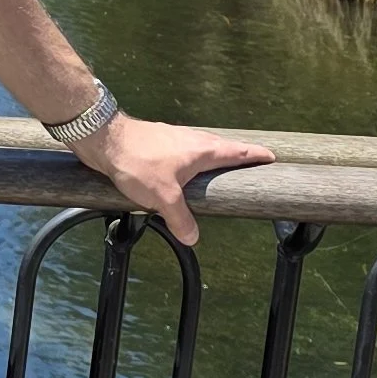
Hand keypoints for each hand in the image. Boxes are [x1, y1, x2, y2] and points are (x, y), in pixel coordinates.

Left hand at [76, 112, 272, 248]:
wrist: (105, 139)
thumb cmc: (138, 161)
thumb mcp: (164, 197)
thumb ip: (181, 219)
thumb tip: (192, 238)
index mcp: (203, 150)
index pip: (238, 151)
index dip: (255, 155)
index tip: (271, 157)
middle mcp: (192, 141)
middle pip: (223, 147)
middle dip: (238, 155)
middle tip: (250, 161)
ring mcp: (174, 139)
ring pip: (201, 147)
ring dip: (213, 156)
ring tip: (217, 169)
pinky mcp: (157, 143)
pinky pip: (183, 151)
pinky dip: (190, 159)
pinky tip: (181, 170)